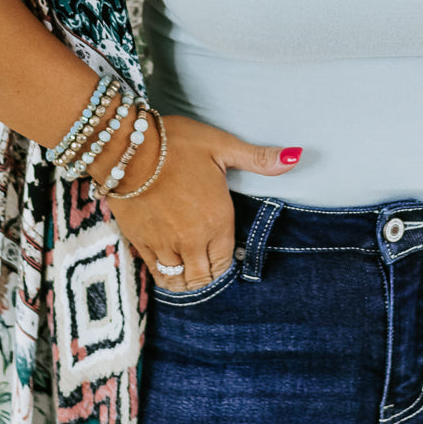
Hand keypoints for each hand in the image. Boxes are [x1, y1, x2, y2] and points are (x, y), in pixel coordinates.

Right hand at [102, 115, 300, 290]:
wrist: (126, 147)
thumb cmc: (176, 143)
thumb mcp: (222, 145)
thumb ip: (259, 158)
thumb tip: (296, 157)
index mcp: (217, 219)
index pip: (225, 261)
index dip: (225, 263)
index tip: (223, 256)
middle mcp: (193, 239)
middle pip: (204, 277)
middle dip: (208, 275)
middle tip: (207, 267)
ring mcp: (165, 244)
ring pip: (181, 280)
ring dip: (188, 280)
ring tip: (189, 271)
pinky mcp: (140, 242)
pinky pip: (157, 273)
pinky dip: (166, 276)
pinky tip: (168, 268)